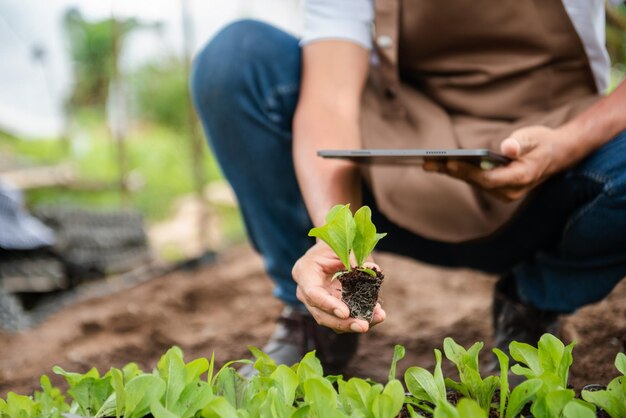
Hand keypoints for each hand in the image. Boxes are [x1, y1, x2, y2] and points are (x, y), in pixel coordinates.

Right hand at [292, 241, 385, 332]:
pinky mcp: (330, 309)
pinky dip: (359, 318)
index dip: (328, 305)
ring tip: (377, 318)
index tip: (345, 313)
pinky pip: (342, 320)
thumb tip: (373, 270)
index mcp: (305, 272)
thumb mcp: (342, 245)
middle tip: (364, 326)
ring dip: (355, 324)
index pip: (313, 293)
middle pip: (321, 314)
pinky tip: (376, 315)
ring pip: (332, 322)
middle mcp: (306, 292)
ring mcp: (317, 303)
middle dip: (344, 323)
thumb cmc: (334, 244)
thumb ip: (355, 258)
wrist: (330, 249)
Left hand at [424, 126, 569, 201]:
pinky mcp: (496, 189)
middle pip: (476, 182)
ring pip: (472, 183)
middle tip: (428, 162)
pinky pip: (474, 181)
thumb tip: (507, 148)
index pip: (489, 178)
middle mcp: (510, 190)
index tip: (450, 161)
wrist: (555, 155)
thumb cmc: (542, 143)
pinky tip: (439, 164)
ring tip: (427, 163)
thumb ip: (520, 143)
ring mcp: (503, 192)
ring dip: (450, 173)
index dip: (469, 171)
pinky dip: (458, 172)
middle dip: (452, 171)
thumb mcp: (534, 137)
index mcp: (521, 177)